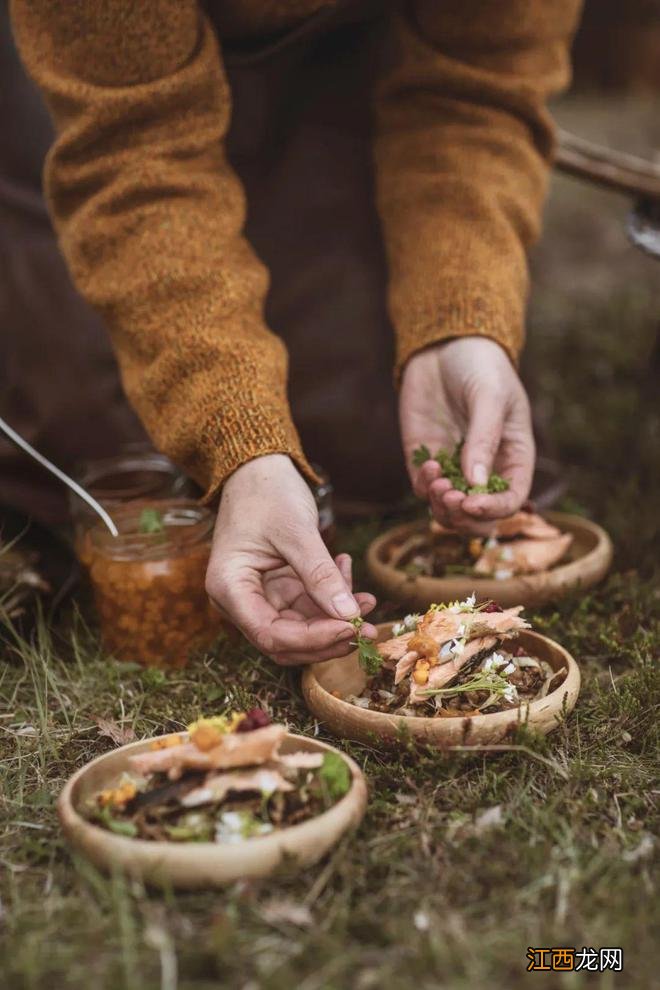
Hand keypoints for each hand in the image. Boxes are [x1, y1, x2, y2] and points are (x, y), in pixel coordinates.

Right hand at [205, 454, 376, 664]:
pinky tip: (347, 571)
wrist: (258, 468)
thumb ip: (321, 575)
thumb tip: (350, 616)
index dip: (313, 639)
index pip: (271, 635)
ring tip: (368, 598)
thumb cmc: (267, 493)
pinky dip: (331, 597)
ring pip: (301, 628)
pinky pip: (307, 606)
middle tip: (369, 628)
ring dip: (336, 618)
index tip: (352, 627)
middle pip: (286, 641)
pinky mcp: (276, 588)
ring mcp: (258, 596)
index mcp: (229, 588)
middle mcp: (239, 600)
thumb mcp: (296, 532)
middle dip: (329, 637)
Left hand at [399, 337, 534, 530]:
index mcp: (513, 458)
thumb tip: (476, 484)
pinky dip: (424, 485)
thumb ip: (484, 439)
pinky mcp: (424, 460)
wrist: (445, 345)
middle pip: (478, 516)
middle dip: (464, 516)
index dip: (493, 510)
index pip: (511, 500)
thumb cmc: (481, 367)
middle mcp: (484, 469)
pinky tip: (429, 463)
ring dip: (441, 506)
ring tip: (438, 482)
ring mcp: (452, 467)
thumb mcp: (490, 398)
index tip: (471, 503)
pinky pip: (423, 489)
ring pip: (448, 509)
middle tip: (451, 499)